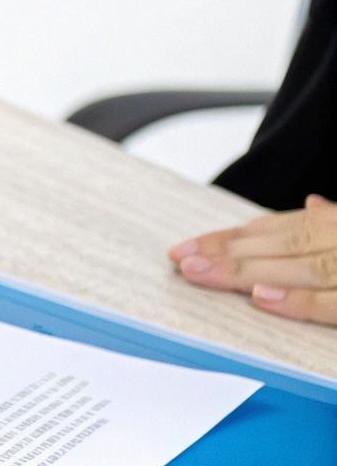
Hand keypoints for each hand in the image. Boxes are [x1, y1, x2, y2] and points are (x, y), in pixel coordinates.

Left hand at [169, 193, 336, 325]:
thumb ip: (334, 220)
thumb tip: (312, 203)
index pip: (282, 229)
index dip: (233, 238)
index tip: (189, 247)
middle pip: (286, 245)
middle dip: (229, 253)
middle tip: (183, 261)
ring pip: (303, 269)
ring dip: (248, 271)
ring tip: (201, 273)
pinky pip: (333, 302)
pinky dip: (299, 300)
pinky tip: (261, 297)